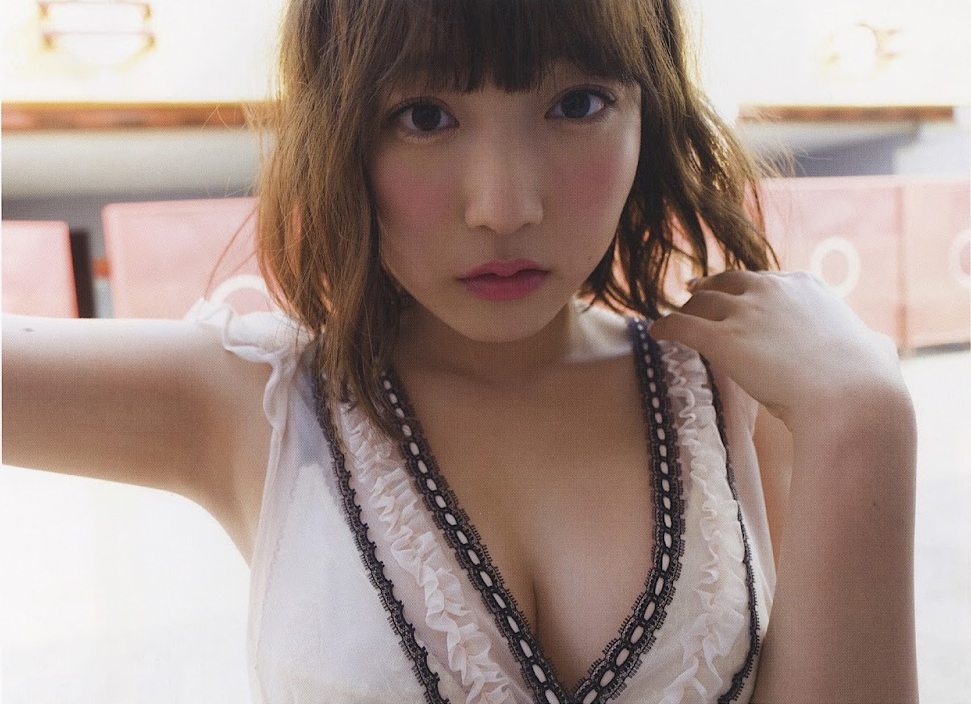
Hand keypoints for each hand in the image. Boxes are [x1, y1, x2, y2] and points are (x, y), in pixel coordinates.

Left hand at [647, 270, 907, 435]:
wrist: (850, 397)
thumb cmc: (866, 382)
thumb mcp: (873, 349)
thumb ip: (867, 342)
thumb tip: (877, 346)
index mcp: (805, 285)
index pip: (764, 279)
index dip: (743, 287)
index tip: (734, 293)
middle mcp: (772, 289)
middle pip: (725, 283)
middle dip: (706, 288)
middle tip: (691, 294)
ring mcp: (745, 311)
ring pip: (699, 301)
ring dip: (683, 308)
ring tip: (671, 318)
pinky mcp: (723, 338)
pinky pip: (681, 326)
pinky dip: (664, 326)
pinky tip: (654, 332)